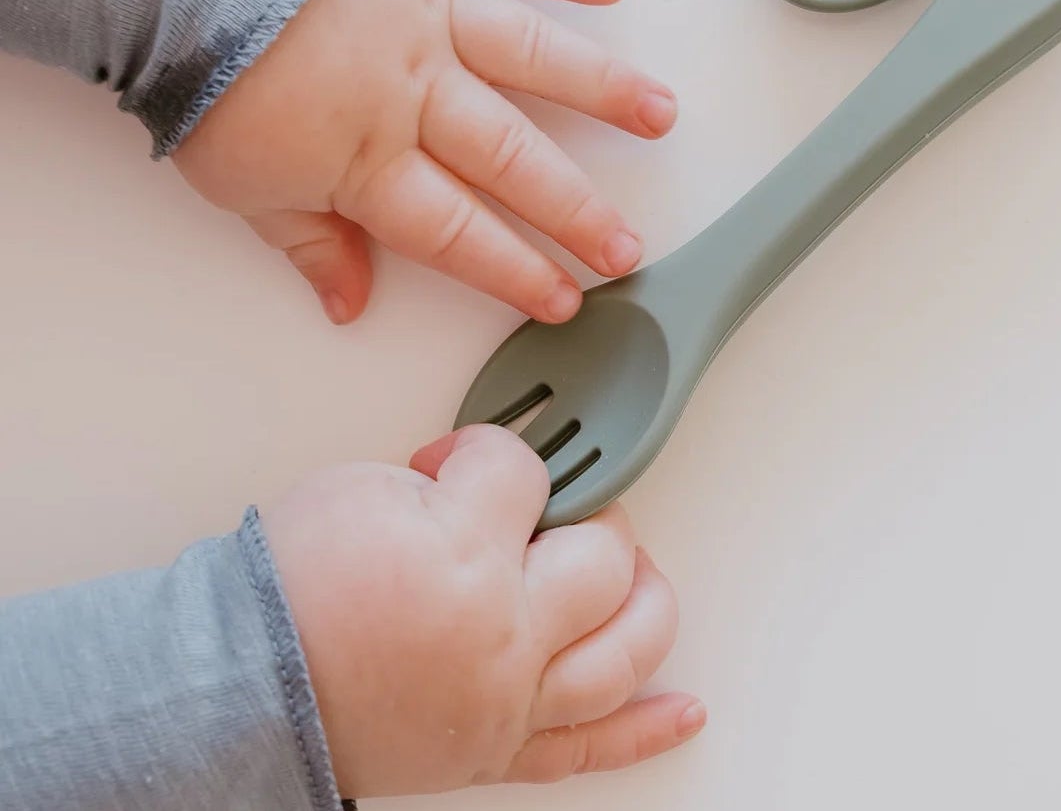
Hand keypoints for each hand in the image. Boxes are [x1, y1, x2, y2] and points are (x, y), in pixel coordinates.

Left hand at [174, 0, 677, 323]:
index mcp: (369, 156)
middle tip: (630, 244)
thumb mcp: (242, 186)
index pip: (457, 229)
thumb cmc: (204, 75)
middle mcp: (418, 90)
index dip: (515, 269)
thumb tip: (350, 304)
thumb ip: (309, 245)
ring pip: (536, 59)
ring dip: (604, 90)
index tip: (564, 297)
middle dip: (577, 209)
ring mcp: (433, 14)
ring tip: (662, 114)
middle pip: (512, 158)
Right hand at [262, 423, 704, 795]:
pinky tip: (684, 709)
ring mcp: (508, 698)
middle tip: (559, 510)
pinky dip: (646, 730)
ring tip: (637, 578)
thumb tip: (494, 484)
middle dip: (589, 516)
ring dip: (645, 605)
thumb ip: (451, 482)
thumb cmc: (284, 591)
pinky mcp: (498, 749)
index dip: (494, 451)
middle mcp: (502, 632)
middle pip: (604, 558)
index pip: (525, 470)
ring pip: (623, 650)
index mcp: (465, 553)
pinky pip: (590, 750)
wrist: (235, 688)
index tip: (469, 460)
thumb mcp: (364, 488)